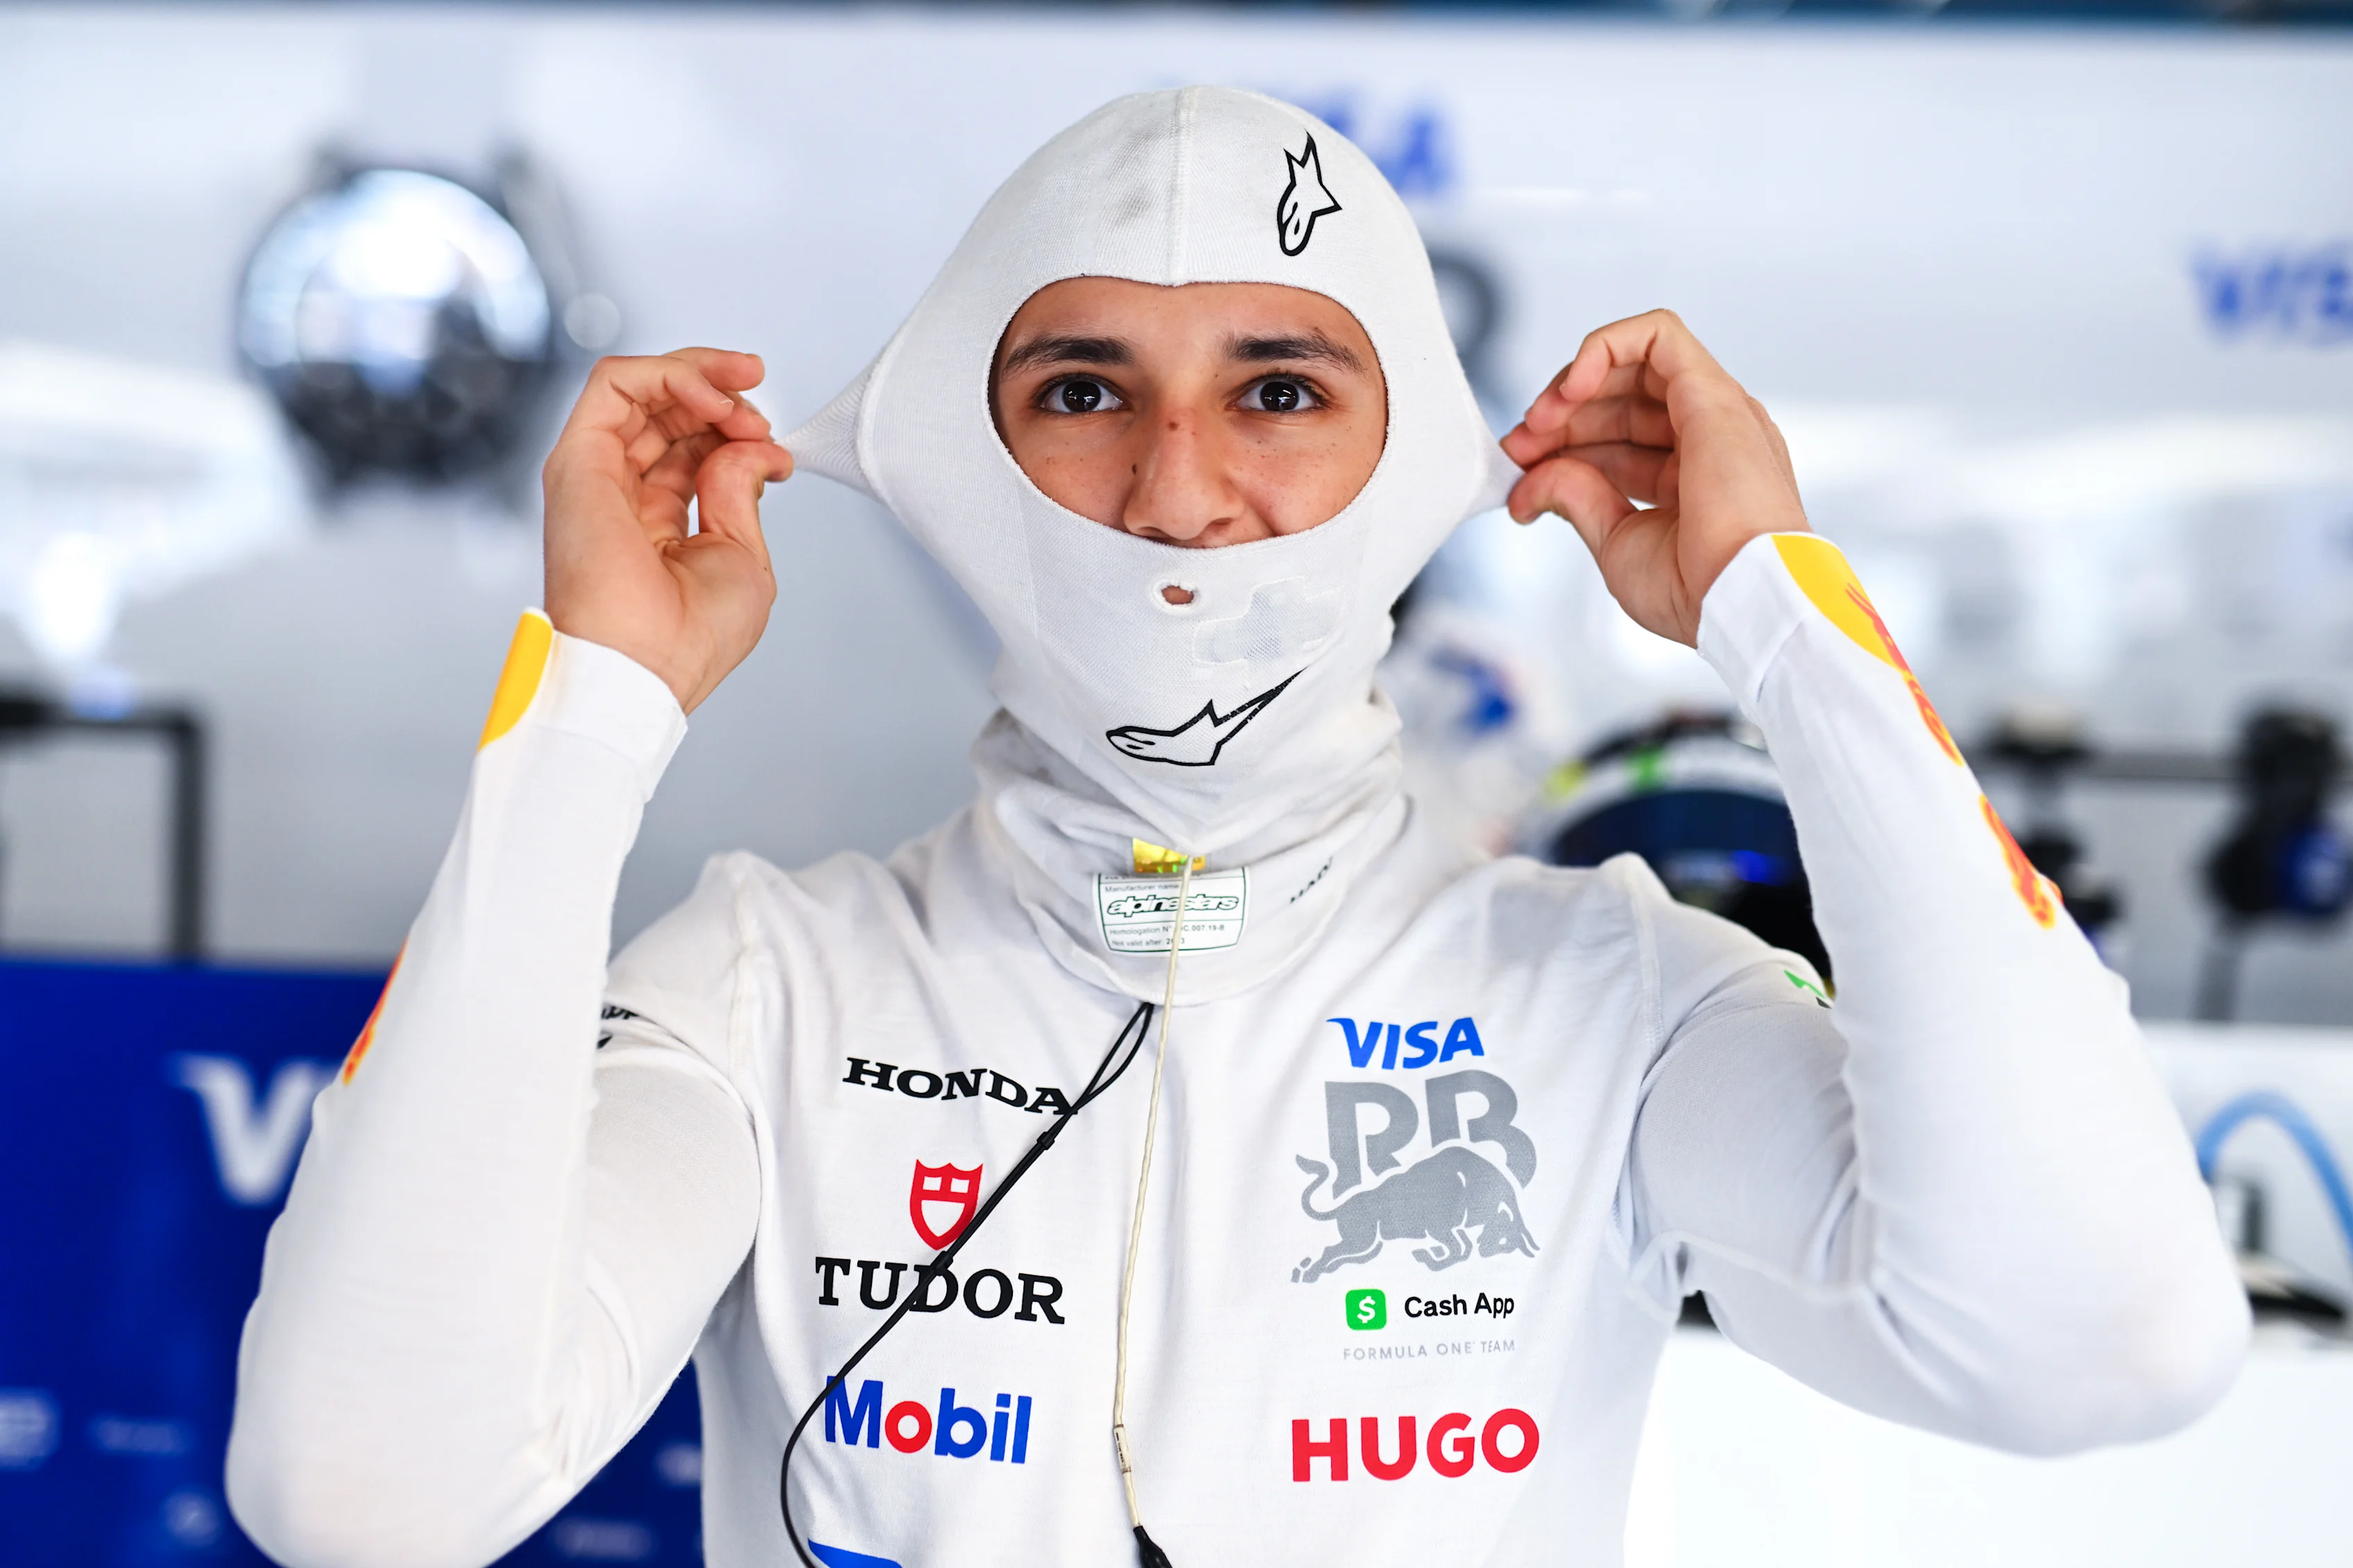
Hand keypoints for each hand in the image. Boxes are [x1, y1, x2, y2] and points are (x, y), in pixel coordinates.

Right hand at [542, 349, 790, 712]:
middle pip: (665, 409)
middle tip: (759, 410)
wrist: (645, 668)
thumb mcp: (742, 554)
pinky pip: (613, 383)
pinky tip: (711, 399)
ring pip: (639, 386)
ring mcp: (596, 472)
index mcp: (657, 520)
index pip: (690, 445)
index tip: (773, 444)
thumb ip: (739, 489)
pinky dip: (668, 374)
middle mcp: (621, 492)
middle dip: (722, 392)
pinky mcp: (577, 458)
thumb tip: (754, 444)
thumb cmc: (688, 639)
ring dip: (700, 376)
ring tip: (742, 398)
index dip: (734, 429)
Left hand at [1500, 310, 1806, 647]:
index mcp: (1693, 477)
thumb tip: (1529, 483)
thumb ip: (1576, 498)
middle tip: (1518, 447)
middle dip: (1560, 417)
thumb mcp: (1615, 540)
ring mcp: (1715, 412)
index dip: (1562, 447)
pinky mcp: (1712, 392)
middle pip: (1621, 400)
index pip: (1617, 441)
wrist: (1741, 599)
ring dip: (1573, 385)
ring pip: (1635, 365)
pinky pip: (1658, 335)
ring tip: (1538, 423)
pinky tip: (1572, 389)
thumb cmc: (1697, 590)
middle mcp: (1709, 438)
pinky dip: (1605, 347)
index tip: (1520, 471)